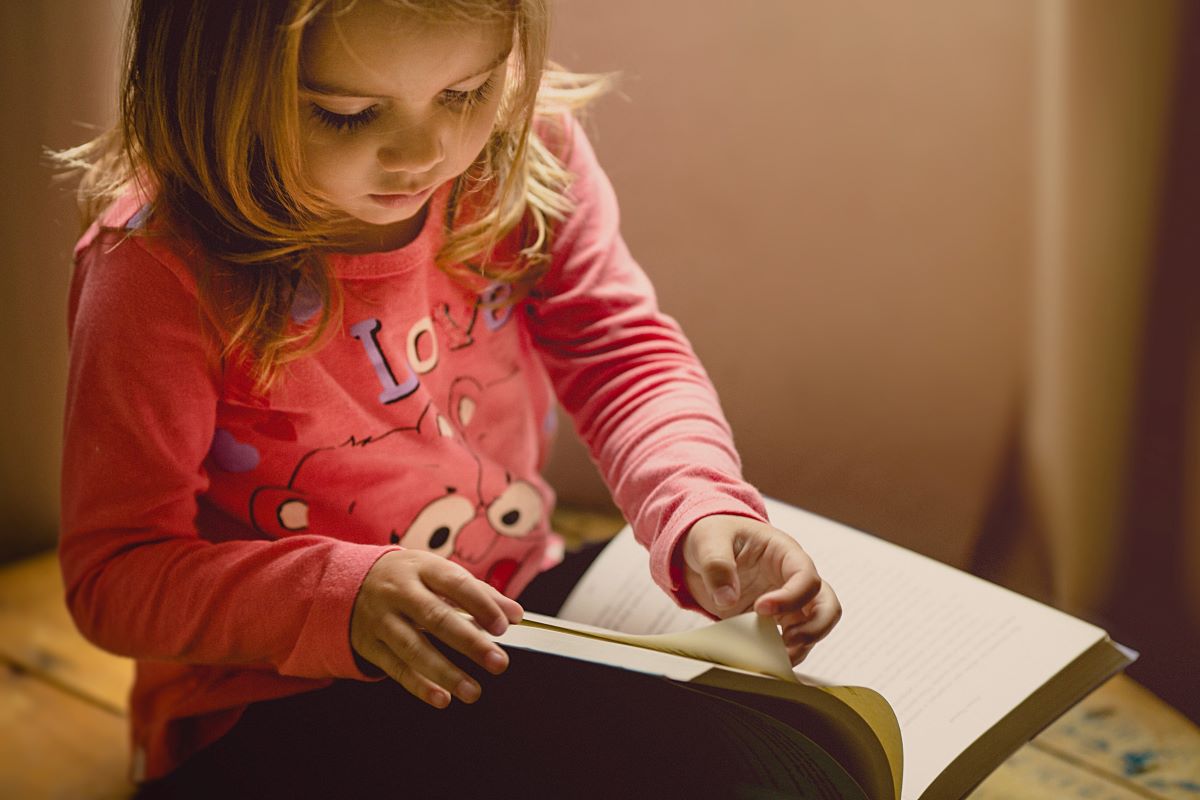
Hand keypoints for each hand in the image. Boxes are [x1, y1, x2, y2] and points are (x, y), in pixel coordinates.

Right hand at [351, 549, 522, 707]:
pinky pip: (395, 668)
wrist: (349, 583)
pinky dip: (419, 685)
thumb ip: (479, 593)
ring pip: (413, 648)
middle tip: (498, 663)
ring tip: (473, 691)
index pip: (455, 584)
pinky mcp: (369, 645)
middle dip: (469, 642)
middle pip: (436, 618)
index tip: (503, 626)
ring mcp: (381, 619)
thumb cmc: (410, 579)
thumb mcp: (438, 573)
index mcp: (422, 568)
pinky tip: (442, 698)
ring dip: (445, 672)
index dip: (480, 605)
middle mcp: (399, 592)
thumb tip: (515, 614)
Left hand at [680, 514, 840, 664]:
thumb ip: (716, 565)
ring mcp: (787, 601)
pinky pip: (793, 640)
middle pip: (827, 605)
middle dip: (815, 628)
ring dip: (802, 645)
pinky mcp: (775, 621)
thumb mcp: (708, 540)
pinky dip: (785, 653)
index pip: (806, 577)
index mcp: (784, 552)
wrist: (704, 550)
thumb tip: (727, 598)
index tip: (760, 608)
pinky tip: (767, 658)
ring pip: (815, 627)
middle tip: (786, 641)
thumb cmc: (713, 534)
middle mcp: (793, 578)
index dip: (790, 597)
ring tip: (775, 655)